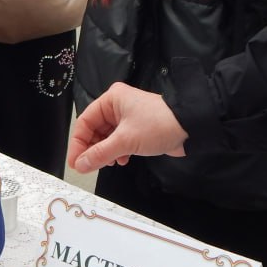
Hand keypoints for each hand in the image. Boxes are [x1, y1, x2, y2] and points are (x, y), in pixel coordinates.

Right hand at [66, 83, 187, 172]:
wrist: (191, 127)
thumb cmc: (157, 126)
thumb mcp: (125, 141)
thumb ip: (99, 154)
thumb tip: (79, 165)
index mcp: (111, 99)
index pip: (85, 121)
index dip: (78, 143)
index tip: (75, 163)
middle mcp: (117, 105)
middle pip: (95, 130)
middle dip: (93, 149)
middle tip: (90, 167)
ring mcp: (128, 117)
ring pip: (106, 137)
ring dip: (105, 152)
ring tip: (109, 163)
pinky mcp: (138, 128)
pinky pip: (119, 141)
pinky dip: (117, 151)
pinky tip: (123, 160)